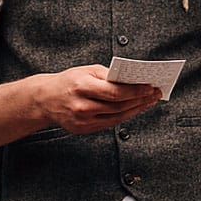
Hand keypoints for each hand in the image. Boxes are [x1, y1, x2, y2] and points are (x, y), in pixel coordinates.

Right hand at [33, 65, 159, 133]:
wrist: (45, 99)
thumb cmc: (69, 81)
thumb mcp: (87, 71)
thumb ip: (109, 76)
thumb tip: (133, 80)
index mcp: (82, 87)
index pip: (116, 92)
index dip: (136, 91)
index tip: (151, 87)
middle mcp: (82, 106)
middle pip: (119, 106)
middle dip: (140, 100)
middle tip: (155, 93)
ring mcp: (83, 121)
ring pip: (117, 117)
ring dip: (136, 109)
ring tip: (149, 101)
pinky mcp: (84, 129)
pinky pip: (110, 123)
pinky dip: (124, 116)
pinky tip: (134, 109)